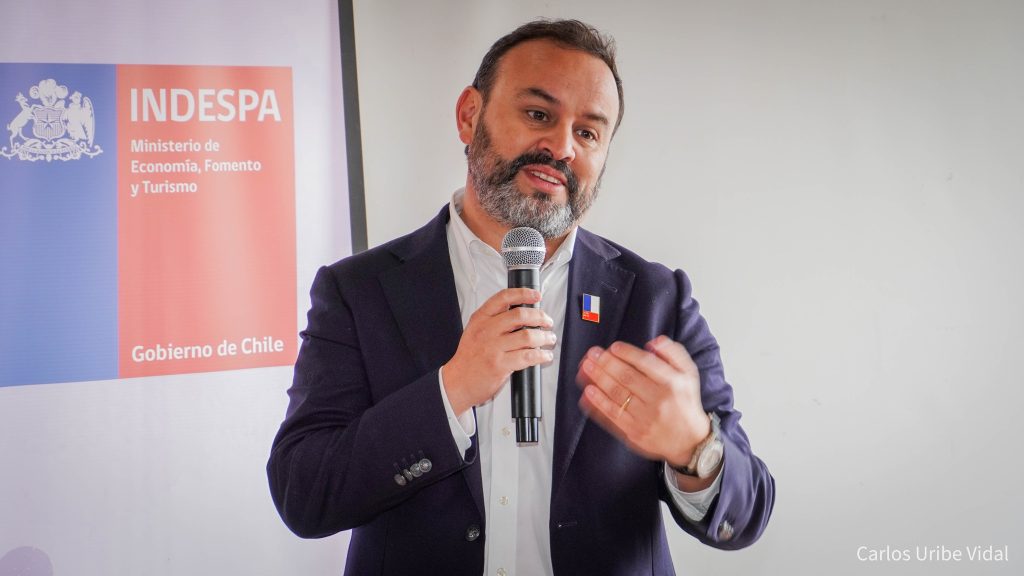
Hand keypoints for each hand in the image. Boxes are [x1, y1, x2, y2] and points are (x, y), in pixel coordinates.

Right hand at [442, 288, 554, 414]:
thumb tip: (523, 314)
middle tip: (547, 322)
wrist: (457, 381)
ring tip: (549, 339)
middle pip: (520, 315)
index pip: (503, 298)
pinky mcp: (500, 365)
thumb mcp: (475, 330)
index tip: (537, 296)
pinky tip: (545, 356)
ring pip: (527, 336)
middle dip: (540, 317)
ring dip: (544, 337)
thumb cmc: (469, 357)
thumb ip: (494, 320)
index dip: (523, 294)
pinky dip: (541, 355)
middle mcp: (486, 330)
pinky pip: (528, 356)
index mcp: (480, 318)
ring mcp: (493, 348)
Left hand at [577, 335, 709, 467]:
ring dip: (598, 379)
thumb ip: (673, 354)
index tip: (614, 347)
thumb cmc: (685, 403)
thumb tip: (654, 342)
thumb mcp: (688, 374)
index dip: (627, 353)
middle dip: (606, 363)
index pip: (646, 363)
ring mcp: (645, 418)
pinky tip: (588, 392)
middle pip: (627, 378)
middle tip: (593, 354)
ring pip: (617, 395)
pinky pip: (613, 415)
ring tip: (586, 367)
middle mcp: (659, 400)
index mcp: (672, 383)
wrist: (689, 441)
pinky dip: (598, 403)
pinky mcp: (634, 432)